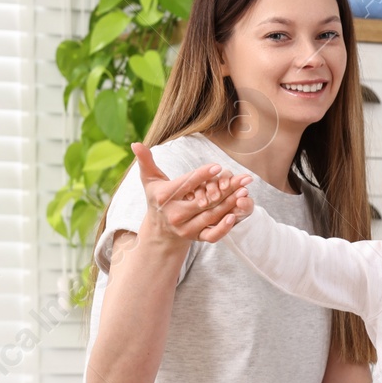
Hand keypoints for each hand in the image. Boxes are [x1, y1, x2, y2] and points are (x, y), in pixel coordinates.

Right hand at [133, 142, 255, 246]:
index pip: (187, 184)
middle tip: (244, 178)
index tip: (219, 167)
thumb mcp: (150, 179)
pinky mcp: (194, 238)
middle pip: (204, 200)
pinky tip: (236, 215)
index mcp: (165, 196)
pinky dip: (224, 227)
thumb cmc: (157, 197)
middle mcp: (174, 214)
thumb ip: (146, 161)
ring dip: (230, 204)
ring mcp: (185, 228)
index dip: (203, 175)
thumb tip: (136, 143)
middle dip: (226, 189)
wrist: (159, 230)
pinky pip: (211, 235)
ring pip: (211, 215)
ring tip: (245, 191)